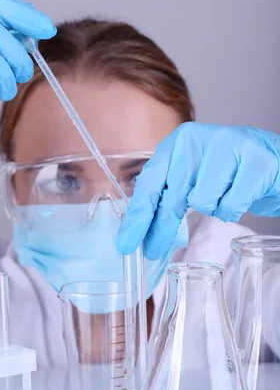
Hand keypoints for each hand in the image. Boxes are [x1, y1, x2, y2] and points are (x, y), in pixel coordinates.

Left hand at [117, 122, 279, 258]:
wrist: (275, 160)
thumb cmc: (230, 171)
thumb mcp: (193, 175)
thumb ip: (169, 193)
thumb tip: (142, 231)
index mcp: (179, 142)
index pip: (150, 183)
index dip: (137, 216)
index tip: (126, 243)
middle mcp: (199, 139)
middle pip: (171, 196)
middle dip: (160, 227)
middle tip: (153, 250)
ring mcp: (228, 147)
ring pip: (202, 202)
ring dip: (212, 208)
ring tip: (224, 195)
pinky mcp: (255, 161)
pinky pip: (230, 205)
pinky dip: (233, 209)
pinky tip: (241, 195)